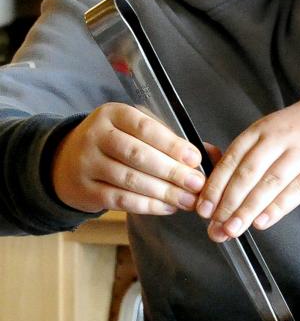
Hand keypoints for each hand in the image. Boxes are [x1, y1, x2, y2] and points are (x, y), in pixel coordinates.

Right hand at [51, 103, 205, 214]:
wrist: (67, 161)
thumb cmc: (117, 143)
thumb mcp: (136, 130)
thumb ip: (170, 138)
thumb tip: (211, 154)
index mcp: (114, 114)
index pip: (145, 127)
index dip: (172, 144)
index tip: (195, 158)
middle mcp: (96, 135)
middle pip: (138, 155)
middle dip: (172, 171)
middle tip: (197, 184)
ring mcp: (87, 163)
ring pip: (129, 179)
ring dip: (163, 192)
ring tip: (188, 200)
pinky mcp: (85, 189)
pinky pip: (120, 199)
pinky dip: (147, 205)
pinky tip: (168, 207)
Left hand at [196, 90, 299, 241]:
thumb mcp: (274, 130)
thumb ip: (248, 152)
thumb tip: (214, 176)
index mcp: (262, 130)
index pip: (232, 159)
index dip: (215, 186)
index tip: (203, 209)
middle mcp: (281, 138)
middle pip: (248, 173)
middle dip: (228, 203)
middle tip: (215, 227)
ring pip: (270, 182)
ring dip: (249, 209)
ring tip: (233, 229)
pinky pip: (298, 189)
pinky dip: (278, 207)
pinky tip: (263, 221)